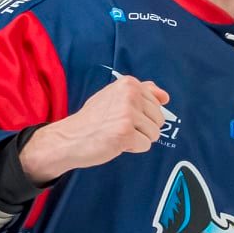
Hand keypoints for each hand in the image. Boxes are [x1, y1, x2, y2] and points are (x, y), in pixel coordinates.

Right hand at [18, 74, 170, 182]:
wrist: (68, 138)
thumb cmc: (93, 120)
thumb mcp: (115, 96)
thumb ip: (141, 92)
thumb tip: (165, 96)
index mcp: (129, 83)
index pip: (157, 104)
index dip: (142, 115)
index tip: (121, 115)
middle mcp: (130, 95)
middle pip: (159, 119)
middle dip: (142, 128)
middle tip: (118, 126)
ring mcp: (128, 114)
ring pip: (154, 134)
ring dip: (137, 139)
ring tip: (117, 134)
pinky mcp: (126, 134)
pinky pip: (145, 145)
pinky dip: (132, 149)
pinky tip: (115, 142)